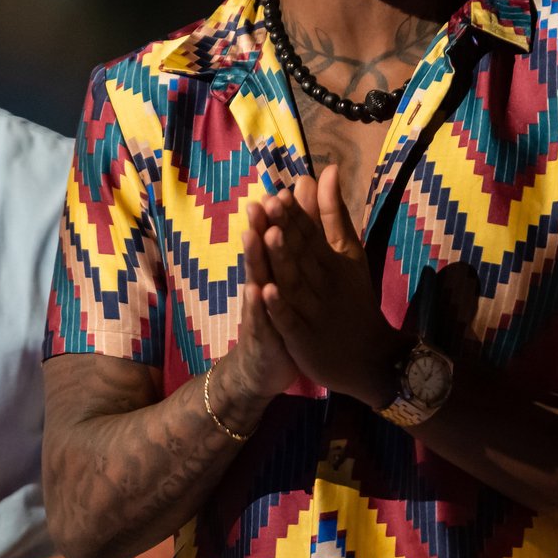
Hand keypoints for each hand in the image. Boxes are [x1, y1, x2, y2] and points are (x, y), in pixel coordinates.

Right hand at [209, 217, 305, 429]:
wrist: (263, 368)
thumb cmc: (280, 316)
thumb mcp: (291, 280)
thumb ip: (299, 240)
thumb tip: (303, 202)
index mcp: (276, 272)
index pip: (277, 239)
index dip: (279, 217)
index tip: (281, 189)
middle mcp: (264, 286)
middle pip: (263, 254)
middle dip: (262, 228)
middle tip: (260, 202)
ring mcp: (260, 311)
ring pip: (258, 280)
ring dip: (256, 259)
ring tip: (254, 234)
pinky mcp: (263, 336)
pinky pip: (260, 319)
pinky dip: (257, 304)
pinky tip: (257, 290)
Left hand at [253, 164, 405, 406]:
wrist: (371, 357)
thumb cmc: (353, 298)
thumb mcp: (348, 254)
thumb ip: (332, 215)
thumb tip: (326, 170)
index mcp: (333, 261)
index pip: (312, 233)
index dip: (296, 214)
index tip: (281, 191)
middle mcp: (323, 283)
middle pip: (302, 254)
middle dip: (285, 228)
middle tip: (269, 202)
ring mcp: (313, 311)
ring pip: (295, 283)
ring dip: (282, 260)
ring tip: (267, 235)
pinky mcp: (304, 338)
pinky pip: (290, 321)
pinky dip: (279, 307)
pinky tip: (266, 291)